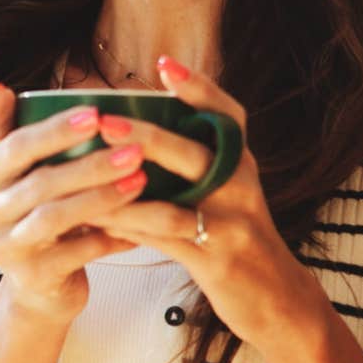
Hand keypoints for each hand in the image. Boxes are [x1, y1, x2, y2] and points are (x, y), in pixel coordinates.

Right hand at [0, 84, 148, 324]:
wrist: (38, 284)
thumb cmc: (34, 210)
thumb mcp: (17, 171)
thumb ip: (8, 129)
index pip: (13, 147)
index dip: (55, 131)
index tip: (96, 114)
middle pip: (38, 184)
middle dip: (90, 164)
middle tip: (136, 149)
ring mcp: (3, 250)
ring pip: (56, 218)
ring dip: (103, 197)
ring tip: (141, 180)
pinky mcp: (31, 278)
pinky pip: (77, 253)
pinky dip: (111, 237)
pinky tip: (141, 223)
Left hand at [97, 57, 324, 350]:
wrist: (276, 299)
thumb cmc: (235, 234)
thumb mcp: (226, 191)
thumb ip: (193, 161)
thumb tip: (135, 126)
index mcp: (242, 163)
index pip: (229, 115)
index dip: (199, 88)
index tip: (164, 63)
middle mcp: (241, 186)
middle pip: (195, 153)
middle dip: (148, 135)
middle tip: (105, 121)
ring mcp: (231, 223)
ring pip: (175, 199)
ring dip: (127, 186)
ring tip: (87, 173)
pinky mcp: (216, 259)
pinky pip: (164, 239)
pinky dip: (129, 227)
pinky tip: (97, 219)